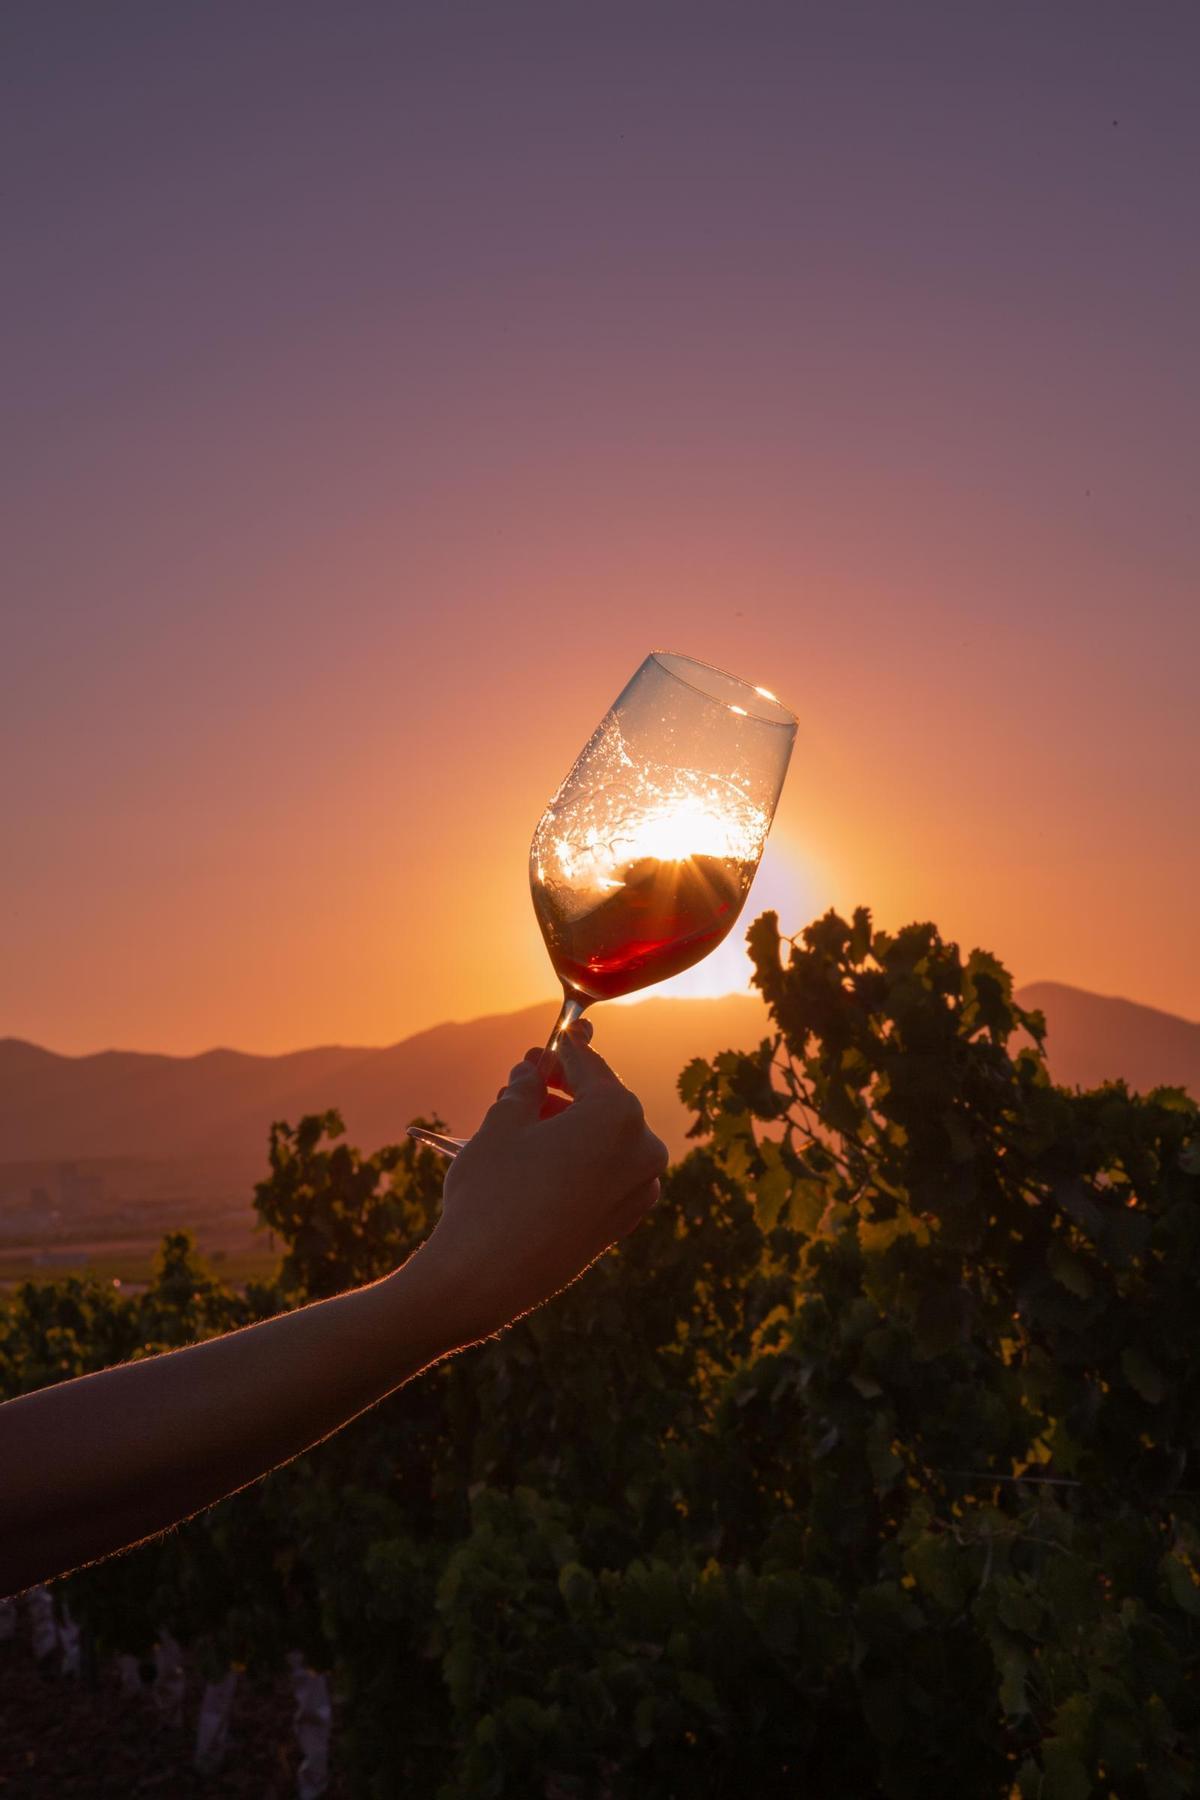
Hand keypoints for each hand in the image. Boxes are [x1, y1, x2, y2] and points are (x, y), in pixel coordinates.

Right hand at [416, 1023, 667, 1344]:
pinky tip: (540, 1158)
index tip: (547, 1044)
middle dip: (563, 1089)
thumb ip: (525, 1087)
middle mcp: (642, 1149)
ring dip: (568, 1125)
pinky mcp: (623, 1222)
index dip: (562, 1052)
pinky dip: (579, 1159)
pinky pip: (605, 1174)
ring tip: (522, 1120)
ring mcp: (638, 1190)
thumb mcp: (502, 1123)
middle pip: (602, 1103)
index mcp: (618, 1114)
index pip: (590, 1066)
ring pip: (603, 1140)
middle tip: (526, 1078)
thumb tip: (532, 1072)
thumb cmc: (493, 1192)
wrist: (487, 1277)